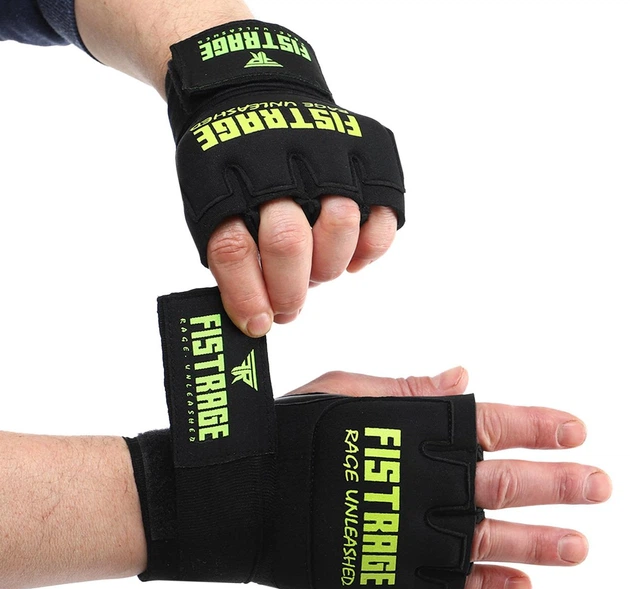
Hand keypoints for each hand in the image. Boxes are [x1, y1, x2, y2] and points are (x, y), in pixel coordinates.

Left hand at [165, 20, 403, 337]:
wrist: (256, 96)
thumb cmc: (233, 168)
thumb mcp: (208, 203)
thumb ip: (230, 258)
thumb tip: (255, 321)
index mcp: (226, 179)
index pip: (233, 249)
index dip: (247, 298)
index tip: (258, 325)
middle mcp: (278, 163)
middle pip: (287, 241)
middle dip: (289, 290)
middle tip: (288, 306)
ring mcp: (327, 156)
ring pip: (341, 225)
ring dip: (328, 265)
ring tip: (317, 268)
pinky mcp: (367, 157)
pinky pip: (382, 219)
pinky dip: (369, 249)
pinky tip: (350, 253)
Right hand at [288, 366, 612, 588]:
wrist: (242, 494)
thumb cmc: (290, 432)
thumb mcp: (345, 393)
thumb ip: (408, 391)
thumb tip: (464, 377)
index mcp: (411, 430)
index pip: (490, 424)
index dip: (538, 427)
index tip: (577, 430)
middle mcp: (421, 480)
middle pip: (504, 483)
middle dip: (559, 484)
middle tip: (599, 485)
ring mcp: (410, 532)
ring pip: (492, 539)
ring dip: (542, 542)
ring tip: (581, 543)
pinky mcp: (393, 575)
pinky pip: (453, 584)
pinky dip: (491, 586)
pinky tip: (523, 586)